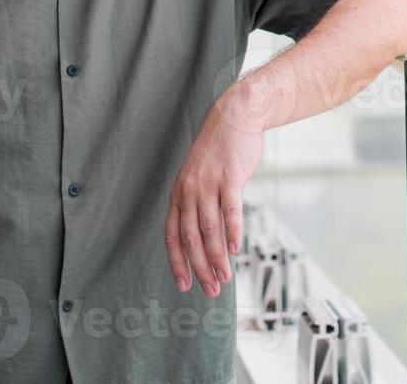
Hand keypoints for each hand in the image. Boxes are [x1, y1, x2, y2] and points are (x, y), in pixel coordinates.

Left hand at [165, 87, 263, 297]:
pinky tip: (235, 250)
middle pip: (190, 238)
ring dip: (216, 258)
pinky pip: (229, 210)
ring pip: (209, 229)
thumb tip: (204, 234)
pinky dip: (232, 232)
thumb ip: (198, 203)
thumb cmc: (220, 150)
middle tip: (209, 290)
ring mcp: (208, 184)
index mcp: (179, 193)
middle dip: (199, 268)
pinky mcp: (229, 177)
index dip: (177, 262)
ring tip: (224, 278)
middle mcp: (189, 191)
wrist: (235, 116)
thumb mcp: (199, 176)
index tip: (184, 285)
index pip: (172, 236)